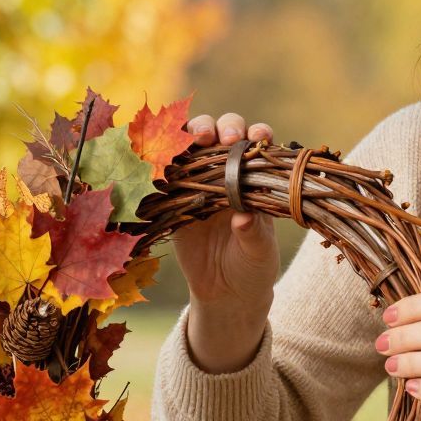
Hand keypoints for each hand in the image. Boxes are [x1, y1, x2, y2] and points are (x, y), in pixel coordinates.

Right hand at [168, 110, 279, 315]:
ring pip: (191, 147)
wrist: (226, 293)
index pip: (256, 145)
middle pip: (222, 134)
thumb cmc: (253, 266)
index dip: (256, 133)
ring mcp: (198, 184)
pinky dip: (161, 163)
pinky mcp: (173, 200)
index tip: (258, 136)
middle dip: (221, 127)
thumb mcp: (259, 253)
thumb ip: (254, 234)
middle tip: (223, 138)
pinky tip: (161, 159)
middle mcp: (227, 174)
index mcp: (255, 180)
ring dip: (191, 135)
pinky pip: (165, 176)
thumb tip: (243, 218)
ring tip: (196, 139)